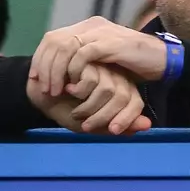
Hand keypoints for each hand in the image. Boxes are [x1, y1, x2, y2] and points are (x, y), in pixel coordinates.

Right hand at [26, 66, 151, 135]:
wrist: (42, 95)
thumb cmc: (69, 110)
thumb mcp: (92, 125)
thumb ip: (116, 126)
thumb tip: (147, 126)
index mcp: (121, 92)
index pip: (135, 103)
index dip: (127, 119)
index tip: (112, 130)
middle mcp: (115, 79)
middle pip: (122, 97)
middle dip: (103, 118)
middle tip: (85, 126)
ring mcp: (101, 68)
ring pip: (108, 90)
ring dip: (88, 108)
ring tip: (75, 112)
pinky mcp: (87, 60)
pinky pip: (91, 81)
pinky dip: (78, 92)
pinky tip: (67, 91)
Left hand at [31, 16, 167, 95]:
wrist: (164, 61)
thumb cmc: (134, 63)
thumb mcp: (104, 59)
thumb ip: (84, 58)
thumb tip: (60, 67)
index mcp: (89, 27)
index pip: (52, 38)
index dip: (40, 58)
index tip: (36, 79)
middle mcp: (93, 25)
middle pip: (54, 41)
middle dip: (44, 67)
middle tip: (43, 88)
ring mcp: (102, 32)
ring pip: (65, 47)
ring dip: (55, 72)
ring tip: (55, 91)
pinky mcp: (111, 42)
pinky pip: (82, 54)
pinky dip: (73, 71)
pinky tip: (73, 85)